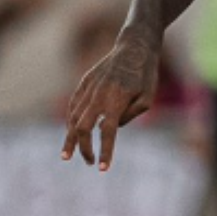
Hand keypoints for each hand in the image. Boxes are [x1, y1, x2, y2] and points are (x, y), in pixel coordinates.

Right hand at [61, 32, 159, 170]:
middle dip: (83, 149)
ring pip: (73, 118)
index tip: (102, 169)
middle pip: (82, 129)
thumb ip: (130, 115)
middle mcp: (98, 96)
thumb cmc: (145, 74)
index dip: (105, 152)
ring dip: (71, 138)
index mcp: (116, 101)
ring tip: (69, 154)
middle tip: (88, 162)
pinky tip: (70, 131)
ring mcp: (88, 88)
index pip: (107, 134)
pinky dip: (70, 121)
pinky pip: (73, 105)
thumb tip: (111, 128)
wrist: (134, 46)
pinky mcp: (84, 82)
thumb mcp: (147, 97)